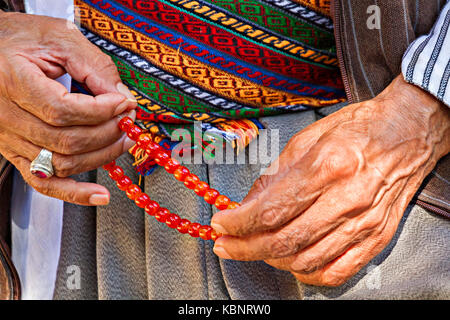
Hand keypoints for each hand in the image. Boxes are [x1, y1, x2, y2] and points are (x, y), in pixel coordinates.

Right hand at [0, 10, 136, 204]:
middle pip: (67, 141)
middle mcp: (4, 117)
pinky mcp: (15, 153)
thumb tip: (123, 98)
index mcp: (12, 82)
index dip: (101, 111)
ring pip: (61, 163)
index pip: (63, 110)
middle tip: (129, 119)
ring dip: (102, 156)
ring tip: (125, 141)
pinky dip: (74, 193)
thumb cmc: (20, 39)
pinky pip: (43, 182)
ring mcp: (8, 140)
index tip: (124, 102)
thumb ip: (94, 67)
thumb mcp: (60, 38)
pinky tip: (99, 195)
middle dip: (109, 133)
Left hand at [211, 76, 449, 285]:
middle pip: (284, 239)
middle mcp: (347, 198)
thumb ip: (275, 174)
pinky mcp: (376, 237)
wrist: (408, 133)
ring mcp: (364, 222)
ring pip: (305, 259)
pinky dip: (307, 274)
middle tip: (226, 245)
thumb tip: (249, 203)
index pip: (272, 208)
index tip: (222, 224)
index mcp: (328, 166)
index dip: (239, 222)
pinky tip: (291, 262)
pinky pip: (336, 271)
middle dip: (245, 247)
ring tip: (254, 248)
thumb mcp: (308, 138)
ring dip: (270, 259)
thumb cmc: (360, 129)